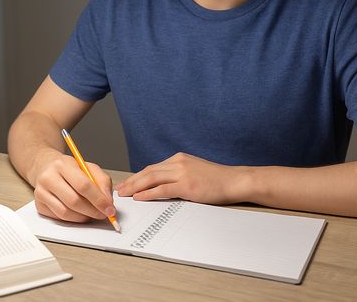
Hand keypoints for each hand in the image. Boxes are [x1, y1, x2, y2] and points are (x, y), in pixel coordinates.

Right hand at [29, 149, 114, 222]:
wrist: (45, 167)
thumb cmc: (69, 168)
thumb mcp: (88, 167)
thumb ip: (102, 181)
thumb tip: (107, 201)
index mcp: (62, 165)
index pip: (83, 185)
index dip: (99, 200)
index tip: (110, 209)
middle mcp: (48, 178)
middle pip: (73, 201)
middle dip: (93, 211)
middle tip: (103, 214)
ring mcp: (41, 192)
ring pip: (65, 213)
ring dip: (83, 217)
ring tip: (91, 213)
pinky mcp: (39, 205)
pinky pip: (59, 218)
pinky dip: (73, 219)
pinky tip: (79, 213)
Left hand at [116, 152, 249, 203]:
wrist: (235, 181)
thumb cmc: (217, 179)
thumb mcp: (194, 170)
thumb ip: (179, 174)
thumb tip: (163, 184)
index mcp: (179, 159)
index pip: (152, 168)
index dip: (138, 176)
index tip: (128, 183)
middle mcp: (178, 163)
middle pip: (148, 172)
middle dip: (132, 181)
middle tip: (120, 189)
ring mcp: (182, 173)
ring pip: (152, 179)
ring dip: (135, 186)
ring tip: (125, 193)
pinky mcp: (187, 185)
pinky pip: (162, 189)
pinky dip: (148, 193)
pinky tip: (139, 197)